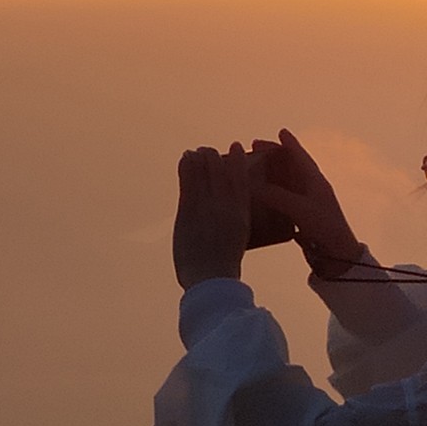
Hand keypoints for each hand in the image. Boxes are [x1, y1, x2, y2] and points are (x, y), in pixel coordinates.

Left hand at [173, 143, 249, 289]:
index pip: (240, 179)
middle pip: (220, 171)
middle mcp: (226, 205)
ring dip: (199, 159)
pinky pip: (188, 182)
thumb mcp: (237, 240)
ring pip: (203, 173)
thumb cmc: (223, 267)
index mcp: (241, 213)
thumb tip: (229, 221)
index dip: (237, 160)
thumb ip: (232, 224)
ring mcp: (206, 206)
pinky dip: (187, 168)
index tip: (234, 147)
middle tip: (208, 151)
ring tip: (195, 152)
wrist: (211, 278)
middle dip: (214, 157)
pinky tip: (185, 158)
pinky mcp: (188, 211)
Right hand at [250, 129, 360, 273]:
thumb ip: (276, 195)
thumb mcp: (299, 208)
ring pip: (287, 182)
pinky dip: (272, 194)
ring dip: (271, 174)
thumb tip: (252, 185)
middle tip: (256, 147)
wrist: (337, 255)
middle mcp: (312, 189)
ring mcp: (307, 203)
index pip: (301, 156)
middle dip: (275, 156)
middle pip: (292, 166)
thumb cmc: (324, 227)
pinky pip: (284, 199)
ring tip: (254, 170)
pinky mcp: (303, 218)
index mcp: (315, 181)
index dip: (290, 143)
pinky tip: (260, 198)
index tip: (281, 131)